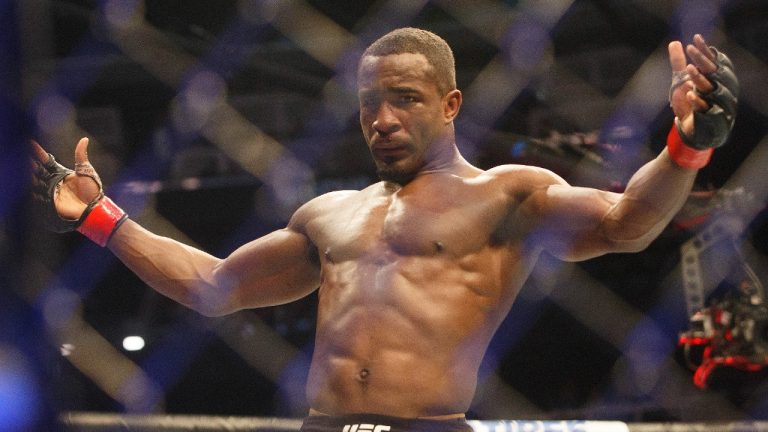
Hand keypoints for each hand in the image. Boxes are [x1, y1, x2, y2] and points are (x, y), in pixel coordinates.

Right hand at [31, 138, 103, 230]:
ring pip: (36, 181)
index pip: (47, 161)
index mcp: (61, 173)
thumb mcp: (86, 170)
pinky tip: (27, 182)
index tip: (31, 143)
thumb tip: (84, 139)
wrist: (94, 207)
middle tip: (25, 154)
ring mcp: (51, 191)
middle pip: (39, 170)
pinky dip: (31, 189)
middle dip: (31, 163)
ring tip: (26, 166)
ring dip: (30, 174)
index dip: (39, 153)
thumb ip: (81, 156)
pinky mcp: (50, 202)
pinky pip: (37, 195)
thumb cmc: (92, 190)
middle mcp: (54, 181)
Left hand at [668, 34, 738, 148]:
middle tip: (690, 49)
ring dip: (701, 79)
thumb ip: (678, 64)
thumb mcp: (680, 82)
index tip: (695, 39)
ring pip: (713, 90)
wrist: (690, 130)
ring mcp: (718, 105)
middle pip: (716, 73)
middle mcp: (721, 90)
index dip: (706, 51)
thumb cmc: (688, 104)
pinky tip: (689, 95)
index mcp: (717, 80)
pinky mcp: (712, 119)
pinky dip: (698, 101)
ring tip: (689, 68)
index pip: (714, 62)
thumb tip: (675, 42)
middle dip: (704, 60)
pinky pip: (707, 109)